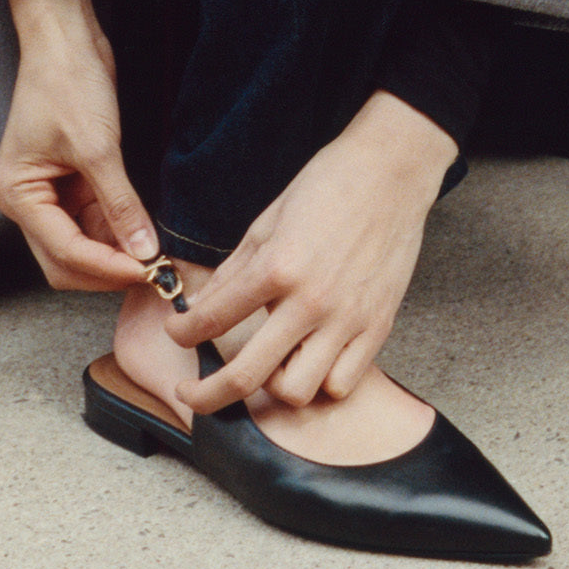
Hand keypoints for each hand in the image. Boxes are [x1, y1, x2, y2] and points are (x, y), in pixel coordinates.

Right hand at [0, 0, 158, 291]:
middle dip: (108, 269)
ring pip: (81, 246)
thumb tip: (145, 252)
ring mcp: (47, 194)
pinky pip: (93, 222)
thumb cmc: (67, 83)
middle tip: (153, 273)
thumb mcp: (98, 148)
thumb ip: (121, 205)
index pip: (64, 251)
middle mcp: (26, 200)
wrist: (66, 41)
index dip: (107, 267)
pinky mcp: (70, 183)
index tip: (148, 272)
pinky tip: (144, 234)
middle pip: (66, 260)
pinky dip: (117, 231)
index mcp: (17, 194)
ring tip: (155, 257)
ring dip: (115, 253)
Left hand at [165, 90, 456, 412]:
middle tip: (191, 393)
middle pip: (247, 376)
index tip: (177, 334)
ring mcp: (348, 319)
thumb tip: (196, 309)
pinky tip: (307, 360)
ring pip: (296, 391)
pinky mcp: (378, 327)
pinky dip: (318, 382)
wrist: (391, 173)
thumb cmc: (327, 189)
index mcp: (277, 267)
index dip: (183, 334)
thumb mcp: (266, 223)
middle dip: (206, 395)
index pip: (213, 320)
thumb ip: (230, 273)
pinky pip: (341, 383)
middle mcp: (311, 302)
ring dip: (271, 386)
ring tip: (265, 364)